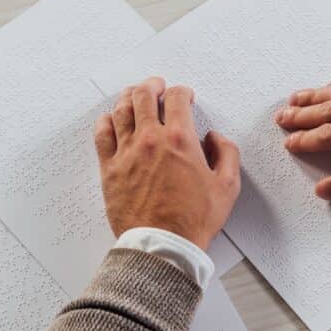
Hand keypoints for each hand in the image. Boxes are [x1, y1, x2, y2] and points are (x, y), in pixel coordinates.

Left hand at [95, 77, 240, 250]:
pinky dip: (107, 120)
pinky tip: (111, 119)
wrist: (162, 245)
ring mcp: (126, 153)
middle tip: (157, 86)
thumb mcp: (227, 186)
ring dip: (130, 97)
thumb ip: (227, 154)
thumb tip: (215, 138)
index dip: (182, 92)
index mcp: (179, 140)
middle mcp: (150, 140)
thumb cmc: (191, 220)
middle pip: (144, 95)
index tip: (185, 97)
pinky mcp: (109, 168)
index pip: (176, 98)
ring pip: (121, 110)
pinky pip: (102, 134)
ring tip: (134, 95)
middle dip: (153, 86)